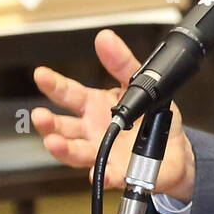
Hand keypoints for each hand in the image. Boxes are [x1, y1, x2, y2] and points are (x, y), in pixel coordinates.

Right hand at [32, 29, 196, 198]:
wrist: (173, 149)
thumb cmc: (151, 117)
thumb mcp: (138, 84)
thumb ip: (121, 63)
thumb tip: (105, 38)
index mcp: (94, 106)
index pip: (68, 94)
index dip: (54, 84)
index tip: (41, 74)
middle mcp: (91, 130)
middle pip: (63, 126)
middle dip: (48, 123)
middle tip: (39, 116)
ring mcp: (102, 151)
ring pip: (75, 152)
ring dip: (63, 149)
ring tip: (53, 143)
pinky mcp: (118, 171)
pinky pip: (109, 174)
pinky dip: (103, 174)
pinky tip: (99, 172)